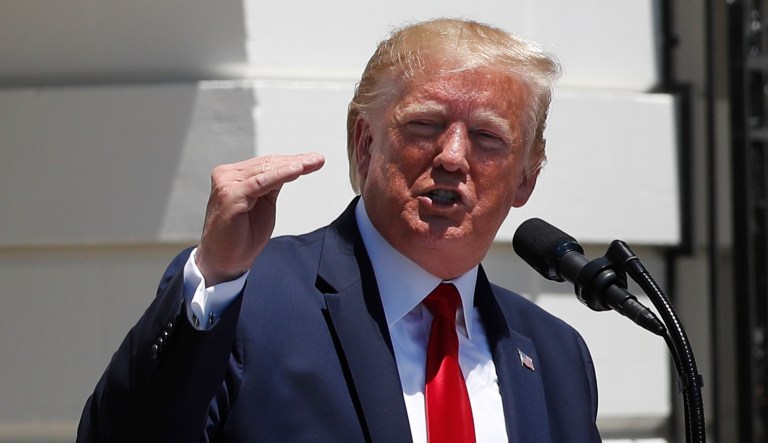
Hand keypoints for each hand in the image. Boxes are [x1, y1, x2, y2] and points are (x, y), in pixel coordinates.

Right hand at [195, 152, 324, 284]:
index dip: (292, 160)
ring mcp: (227, 184)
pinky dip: (281, 175)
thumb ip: (272, 185)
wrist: (225, 260)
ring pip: (266, 170)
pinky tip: (297, 170)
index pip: (267, 163)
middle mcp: (227, 175)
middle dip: (296, 161)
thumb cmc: (243, 235)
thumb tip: (292, 167)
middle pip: (268, 163)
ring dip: (293, 165)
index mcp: (233, 175)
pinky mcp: (230, 195)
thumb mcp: (264, 203)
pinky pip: (261, 182)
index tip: (314, 159)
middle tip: (318, 159)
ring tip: (313, 162)